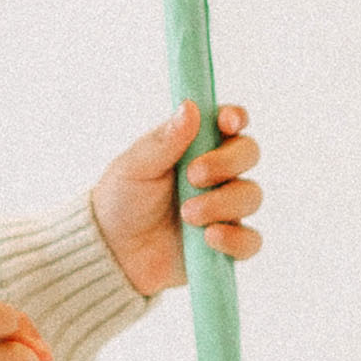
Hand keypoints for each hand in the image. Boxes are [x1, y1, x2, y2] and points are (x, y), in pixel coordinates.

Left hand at [91, 99, 263, 294]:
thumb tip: (189, 107)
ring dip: (223, 203)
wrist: (110, 253)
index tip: (227, 123)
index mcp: (195, 146)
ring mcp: (224, 208)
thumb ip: (163, 142)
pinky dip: (236, 238)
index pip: (229, 123)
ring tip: (187, 214)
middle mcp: (217, 174)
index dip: (234, 118)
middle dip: (227, 162)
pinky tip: (210, 237)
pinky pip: (250, 241)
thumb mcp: (133, 168)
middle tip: (193, 176)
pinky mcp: (225, 244)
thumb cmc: (120, 202)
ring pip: (250, 196)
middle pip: (248, 153)